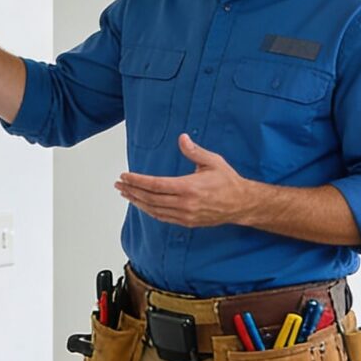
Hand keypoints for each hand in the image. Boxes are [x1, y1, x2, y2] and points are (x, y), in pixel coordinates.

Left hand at [115, 135, 257, 228]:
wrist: (241, 204)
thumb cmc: (228, 181)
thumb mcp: (213, 161)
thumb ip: (194, 151)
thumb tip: (182, 138)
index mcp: (189, 187)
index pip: (155, 185)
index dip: (137, 181)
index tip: (125, 176)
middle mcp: (185, 203)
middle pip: (150, 198)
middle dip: (132, 190)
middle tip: (119, 184)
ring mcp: (185, 215)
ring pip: (154, 210)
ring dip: (137, 202)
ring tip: (125, 194)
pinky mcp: (187, 222)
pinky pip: (163, 217)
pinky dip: (149, 211)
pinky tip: (142, 205)